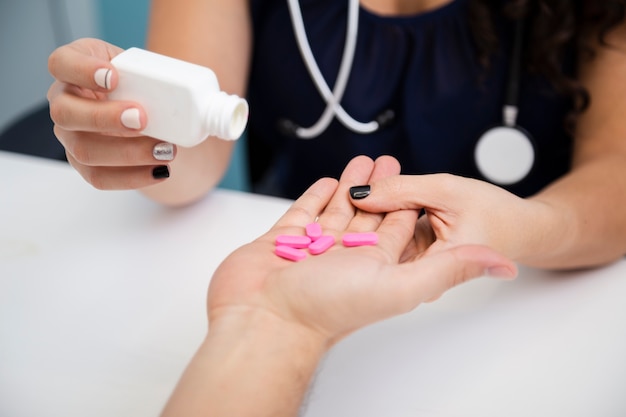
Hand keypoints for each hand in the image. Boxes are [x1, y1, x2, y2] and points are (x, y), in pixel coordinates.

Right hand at [47, 38, 174, 189]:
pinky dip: (133, 177)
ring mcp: (70, 136)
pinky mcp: (84, 163)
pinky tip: (159, 170)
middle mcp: (63, 102)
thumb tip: (197, 94)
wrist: (146, 112)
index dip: (82, 70)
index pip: (60, 63)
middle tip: (142, 119)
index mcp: (72, 69)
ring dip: (127, 153)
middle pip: (64, 113)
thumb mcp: (141, 66)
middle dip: (105, 118)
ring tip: (164, 150)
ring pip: (83, 151)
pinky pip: (100, 177)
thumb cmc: (138, 83)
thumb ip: (154, 72)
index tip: (113, 76)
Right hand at [207, 156, 516, 345]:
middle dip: (383, 187)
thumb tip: (500, 265)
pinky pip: (305, 213)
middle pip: (372, 215)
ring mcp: (314, 249)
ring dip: (353, 186)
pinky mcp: (283, 241)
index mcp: (377, 266)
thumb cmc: (325, 309)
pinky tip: (327, 183)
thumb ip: (448, 269)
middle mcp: (347, 257)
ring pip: (340, 210)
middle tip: (388, 160)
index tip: (417, 178)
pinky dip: (318, 197)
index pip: (401, 228)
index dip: (411, 201)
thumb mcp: (399, 285)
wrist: (264, 321)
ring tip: (363, 161)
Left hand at [349, 172, 556, 265]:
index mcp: (424, 270)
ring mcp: (412, 267)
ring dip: (369, 208)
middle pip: (375, 240)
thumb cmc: (497, 213)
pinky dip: (383, 213)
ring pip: (380, 235)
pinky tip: (365, 191)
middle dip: (359, 210)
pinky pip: (391, 234)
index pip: (377, 243)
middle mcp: (413, 276)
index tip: (340, 191)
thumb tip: (359, 192)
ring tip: (349, 180)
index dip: (356, 217)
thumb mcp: (447, 192)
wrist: (525, 229)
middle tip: (340, 181)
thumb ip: (404, 191)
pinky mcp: (414, 256)